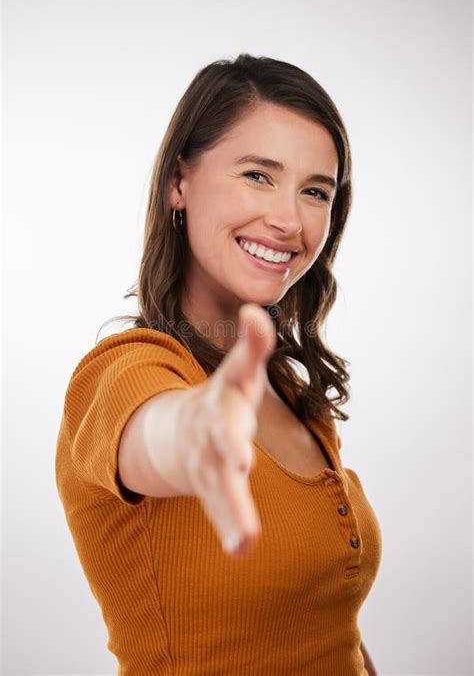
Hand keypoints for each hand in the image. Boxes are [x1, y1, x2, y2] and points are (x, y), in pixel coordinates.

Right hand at [176, 302, 275, 556]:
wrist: (183, 429)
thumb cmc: (224, 397)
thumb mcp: (239, 370)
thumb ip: (252, 345)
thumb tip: (256, 310)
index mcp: (222, 402)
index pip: (228, 405)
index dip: (233, 425)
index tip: (245, 442)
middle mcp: (211, 433)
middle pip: (220, 444)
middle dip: (229, 452)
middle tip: (241, 467)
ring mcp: (209, 463)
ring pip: (219, 487)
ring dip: (232, 511)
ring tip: (246, 542)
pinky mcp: (213, 488)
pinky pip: (221, 509)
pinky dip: (231, 528)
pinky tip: (242, 549)